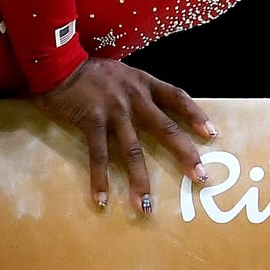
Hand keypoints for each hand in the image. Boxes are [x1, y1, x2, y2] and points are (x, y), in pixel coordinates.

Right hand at [32, 57, 216, 214]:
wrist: (58, 62)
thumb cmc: (89, 72)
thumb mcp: (121, 74)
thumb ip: (136, 90)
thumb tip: (149, 111)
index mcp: (143, 83)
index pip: (177, 97)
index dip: (196, 115)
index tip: (211, 135)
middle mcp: (134, 97)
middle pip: (166, 128)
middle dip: (184, 154)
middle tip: (200, 178)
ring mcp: (114, 110)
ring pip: (133, 150)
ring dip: (141, 181)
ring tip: (147, 207)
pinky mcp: (91, 121)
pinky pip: (98, 155)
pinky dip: (100, 179)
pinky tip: (102, 199)